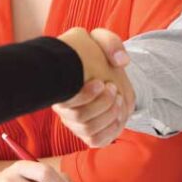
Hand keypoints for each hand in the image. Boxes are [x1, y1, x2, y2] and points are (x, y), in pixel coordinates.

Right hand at [54, 28, 134, 147]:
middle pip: (79, 118)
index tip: (101, 82)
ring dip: (109, 115)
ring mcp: (74, 123)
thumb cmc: (95, 54)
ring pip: (89, 130)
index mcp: (61, 87)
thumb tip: (121, 62)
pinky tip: (118, 114)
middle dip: (102, 104)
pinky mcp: (88, 134)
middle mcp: (64, 109)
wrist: (104, 71)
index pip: (66, 101)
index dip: (85, 95)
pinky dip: (111, 129)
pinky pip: (97, 141)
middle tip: (114, 89)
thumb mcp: (100, 40)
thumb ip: (109, 42)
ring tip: (118, 99)